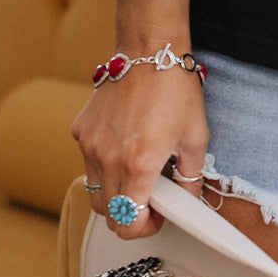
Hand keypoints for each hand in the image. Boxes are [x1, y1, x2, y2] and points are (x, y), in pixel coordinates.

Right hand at [74, 63, 207, 238]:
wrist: (150, 48)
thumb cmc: (175, 87)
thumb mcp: (196, 136)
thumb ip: (191, 178)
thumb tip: (188, 202)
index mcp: (138, 165)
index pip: (128, 224)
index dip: (145, 228)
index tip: (158, 216)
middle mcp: (108, 159)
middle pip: (109, 214)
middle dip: (130, 215)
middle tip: (152, 198)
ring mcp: (90, 145)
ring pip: (94, 191)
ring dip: (115, 192)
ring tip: (138, 170)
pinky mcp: (81, 130)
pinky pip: (88, 162)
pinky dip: (104, 164)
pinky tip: (124, 143)